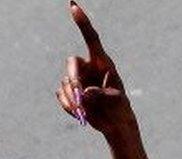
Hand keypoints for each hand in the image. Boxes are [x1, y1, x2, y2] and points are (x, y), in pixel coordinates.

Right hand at [55, 1, 131, 133]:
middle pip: (72, 63)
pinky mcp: (70, 91)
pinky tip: (81, 114)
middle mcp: (88, 67)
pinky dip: (69, 106)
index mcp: (102, 62)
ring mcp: (77, 79)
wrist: (114, 124)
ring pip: (66, 82)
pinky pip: (61, 95)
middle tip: (80, 96)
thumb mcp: (116, 100)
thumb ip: (102, 94)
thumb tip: (85, 92)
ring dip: (74, 99)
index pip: (91, 38)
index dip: (82, 22)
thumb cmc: (120, 108)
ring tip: (86, 112)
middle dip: (74, 79)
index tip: (73, 5)